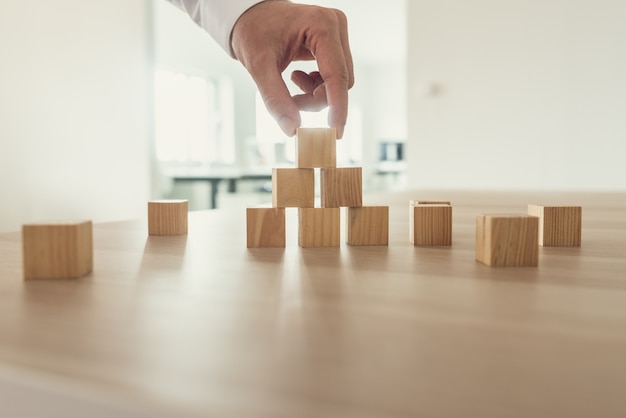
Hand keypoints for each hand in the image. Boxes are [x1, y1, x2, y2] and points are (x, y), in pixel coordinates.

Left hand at [231, 0, 353, 137]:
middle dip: (317, 99)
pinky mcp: (334, 42)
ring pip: (339, 81)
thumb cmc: (253, 31)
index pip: (337, 75)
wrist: (249, 15)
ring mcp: (337, 33)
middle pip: (341, 81)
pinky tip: (298, 78)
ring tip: (292, 86)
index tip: (336, 132)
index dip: (338, 107)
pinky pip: (335, 75)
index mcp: (321, 26)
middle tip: (292, 103)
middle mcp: (335, 26)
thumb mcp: (259, 67)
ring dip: (317, 94)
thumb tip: (292, 129)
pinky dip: (318, 86)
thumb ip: (276, 99)